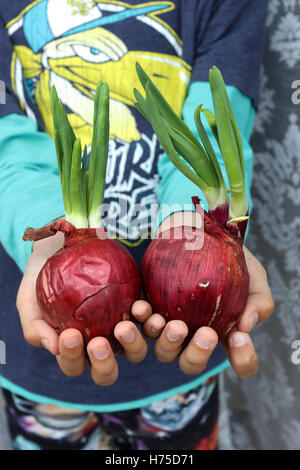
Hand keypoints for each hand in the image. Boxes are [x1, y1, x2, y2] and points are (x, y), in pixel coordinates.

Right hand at [17, 233, 147, 385]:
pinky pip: (148, 322)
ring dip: (132, 344)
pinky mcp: (138, 312)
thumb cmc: (40, 283)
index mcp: (74, 352)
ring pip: (134, 351)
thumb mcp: (29, 304)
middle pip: (107, 371)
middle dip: (105, 363)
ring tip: (124, 326)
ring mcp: (121, 331)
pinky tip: (141, 307)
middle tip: (98, 343)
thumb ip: (36, 328)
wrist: (60, 253)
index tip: (69, 335)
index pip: (74, 365)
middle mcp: (100, 347)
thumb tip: (54, 348)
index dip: (73, 357)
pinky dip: (148, 319)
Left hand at [131, 212, 273, 378]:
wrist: (201, 232)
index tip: (239, 337)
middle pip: (192, 363)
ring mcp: (169, 326)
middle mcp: (195, 337)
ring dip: (165, 341)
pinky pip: (140, 323)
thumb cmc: (231, 259)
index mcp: (225, 334)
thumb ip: (259, 301)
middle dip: (197, 355)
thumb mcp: (254, 276)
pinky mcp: (149, 310)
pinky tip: (142, 307)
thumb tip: (245, 327)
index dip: (243, 359)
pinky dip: (141, 318)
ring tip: (168, 322)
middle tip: (206, 333)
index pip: (240, 361)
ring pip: (164, 351)